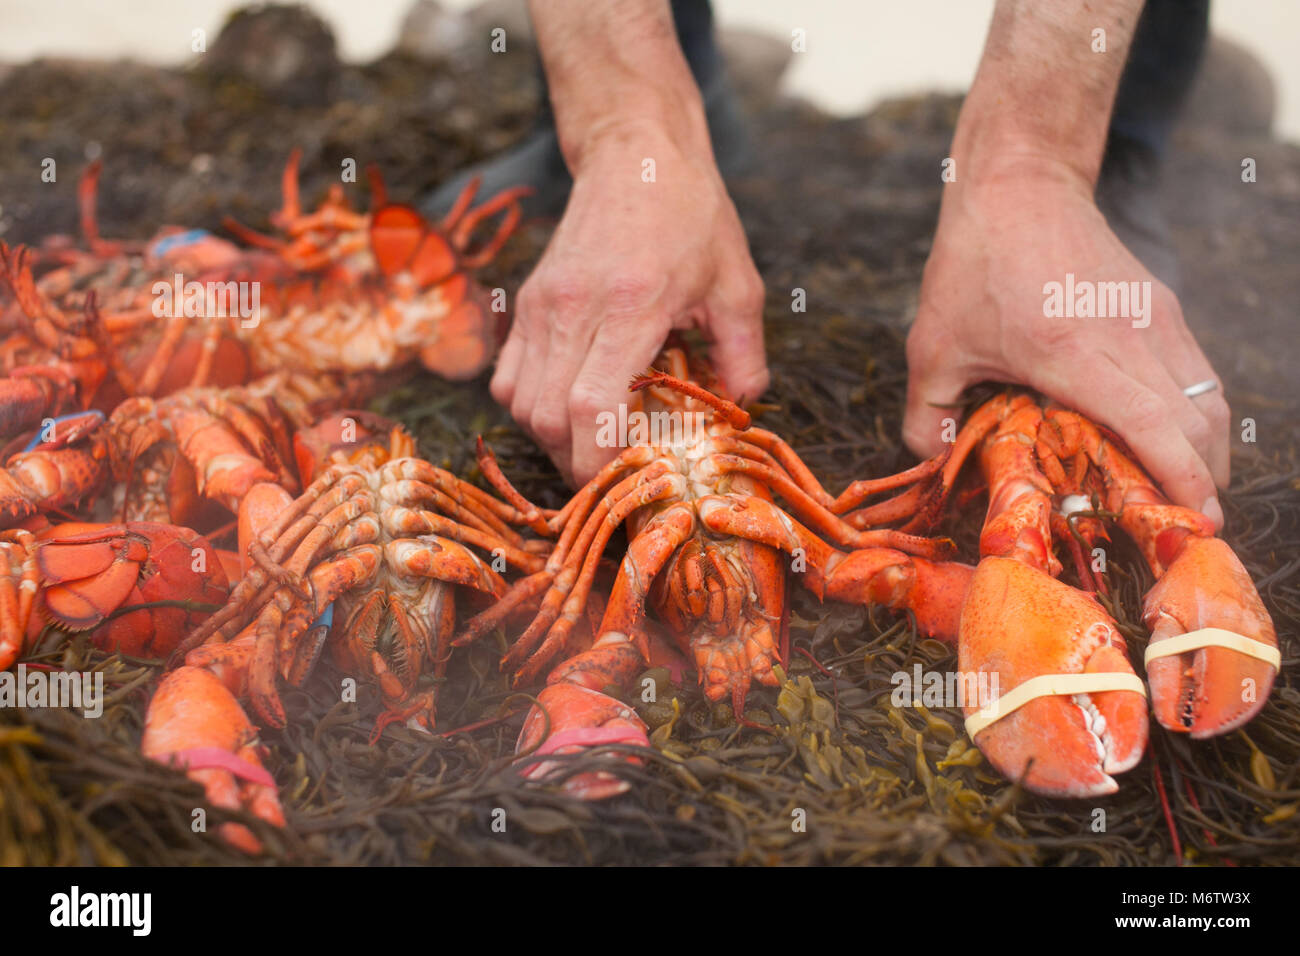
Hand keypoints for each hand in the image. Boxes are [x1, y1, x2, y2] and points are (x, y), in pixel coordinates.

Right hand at [491, 121, 766, 484]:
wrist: (635, 152)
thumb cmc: (692, 214)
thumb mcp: (738, 283)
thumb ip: (743, 354)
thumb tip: (740, 408)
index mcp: (631, 306)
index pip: (592, 405)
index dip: (598, 460)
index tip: (623, 485)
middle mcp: (574, 308)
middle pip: (549, 416)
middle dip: (576, 463)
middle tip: (612, 479)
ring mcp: (542, 305)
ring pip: (521, 403)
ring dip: (551, 439)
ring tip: (590, 447)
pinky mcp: (526, 302)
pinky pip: (508, 377)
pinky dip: (530, 407)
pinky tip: (566, 409)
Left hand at [903, 161, 1229, 525]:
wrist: (1019, 182)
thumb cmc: (971, 265)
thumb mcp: (932, 347)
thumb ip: (927, 417)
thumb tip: (935, 469)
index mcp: (1072, 351)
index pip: (1151, 423)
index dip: (1179, 477)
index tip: (1193, 520)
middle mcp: (1129, 335)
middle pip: (1197, 422)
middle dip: (1202, 482)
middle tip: (1184, 529)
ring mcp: (1155, 318)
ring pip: (1209, 399)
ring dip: (1207, 453)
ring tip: (1185, 496)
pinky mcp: (1163, 306)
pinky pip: (1198, 375)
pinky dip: (1197, 418)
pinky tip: (1173, 445)